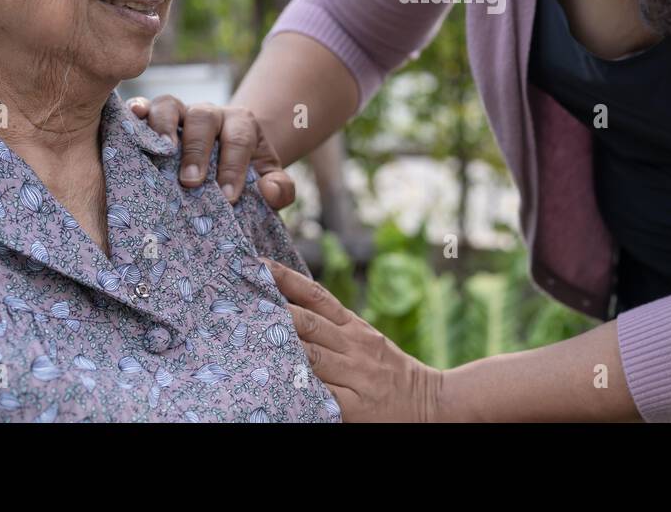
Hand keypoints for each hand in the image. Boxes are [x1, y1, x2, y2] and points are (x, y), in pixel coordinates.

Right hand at [126, 95, 294, 208]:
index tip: (228, 196)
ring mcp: (182, 113)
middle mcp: (211, 114)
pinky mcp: (156, 116)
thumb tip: (269, 190)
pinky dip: (137, 110)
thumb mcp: (270, 179)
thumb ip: (280, 188)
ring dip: (163, 126)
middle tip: (191, 182)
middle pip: (204, 119)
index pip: (239, 139)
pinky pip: (145, 105)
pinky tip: (130, 118)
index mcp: (241, 125)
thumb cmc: (247, 172)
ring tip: (160, 151)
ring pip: (171, 105)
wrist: (229, 155)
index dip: (234, 166)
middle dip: (198, 149)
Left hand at [263, 256, 443, 421]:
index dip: (285, 278)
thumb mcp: (367, 339)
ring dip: (278, 345)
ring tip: (247, 335)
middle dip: (272, 310)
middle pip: (306, 322)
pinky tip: (277, 382)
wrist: (432, 401)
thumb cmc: (391, 370)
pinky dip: (299, 388)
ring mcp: (355, 375)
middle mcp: (353, 345)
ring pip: (310, 355)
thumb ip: (335, 326)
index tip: (256, 265)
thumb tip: (291, 309)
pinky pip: (321, 395)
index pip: (316, 295)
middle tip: (238, 299)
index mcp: (354, 326)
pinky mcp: (355, 406)